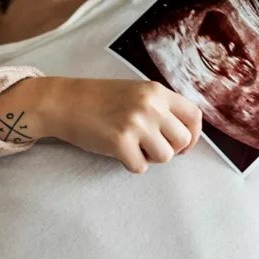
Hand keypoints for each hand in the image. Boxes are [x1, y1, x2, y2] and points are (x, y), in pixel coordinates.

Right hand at [0, 77, 201, 173]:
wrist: (65, 102)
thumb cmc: (99, 99)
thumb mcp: (136, 92)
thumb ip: (160, 107)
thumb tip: (184, 135)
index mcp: (157, 91)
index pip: (194, 116)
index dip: (193, 134)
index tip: (182, 144)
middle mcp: (150, 105)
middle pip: (182, 140)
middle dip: (170, 149)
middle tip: (150, 146)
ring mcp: (136, 123)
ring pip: (165, 156)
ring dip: (150, 157)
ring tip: (133, 146)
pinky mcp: (120, 142)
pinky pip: (140, 166)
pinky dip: (130, 164)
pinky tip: (118, 151)